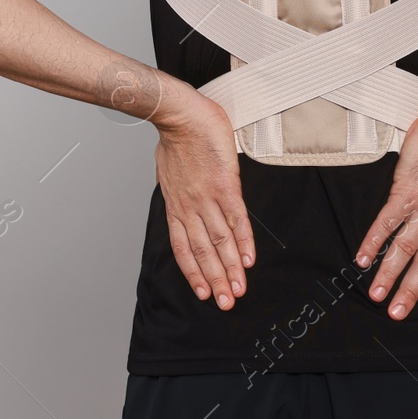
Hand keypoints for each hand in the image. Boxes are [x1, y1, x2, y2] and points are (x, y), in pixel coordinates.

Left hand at [153, 92, 254, 309]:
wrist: (180, 115)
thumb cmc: (176, 137)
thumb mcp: (168, 170)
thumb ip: (178, 188)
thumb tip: (182, 193)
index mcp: (175, 206)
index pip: (184, 248)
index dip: (194, 273)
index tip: (203, 291)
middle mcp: (189, 208)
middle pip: (203, 252)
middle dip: (215, 280)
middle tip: (226, 303)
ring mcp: (207, 198)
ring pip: (220, 241)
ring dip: (230, 269)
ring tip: (239, 290)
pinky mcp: (225, 186)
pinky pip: (236, 219)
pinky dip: (243, 241)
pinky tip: (249, 259)